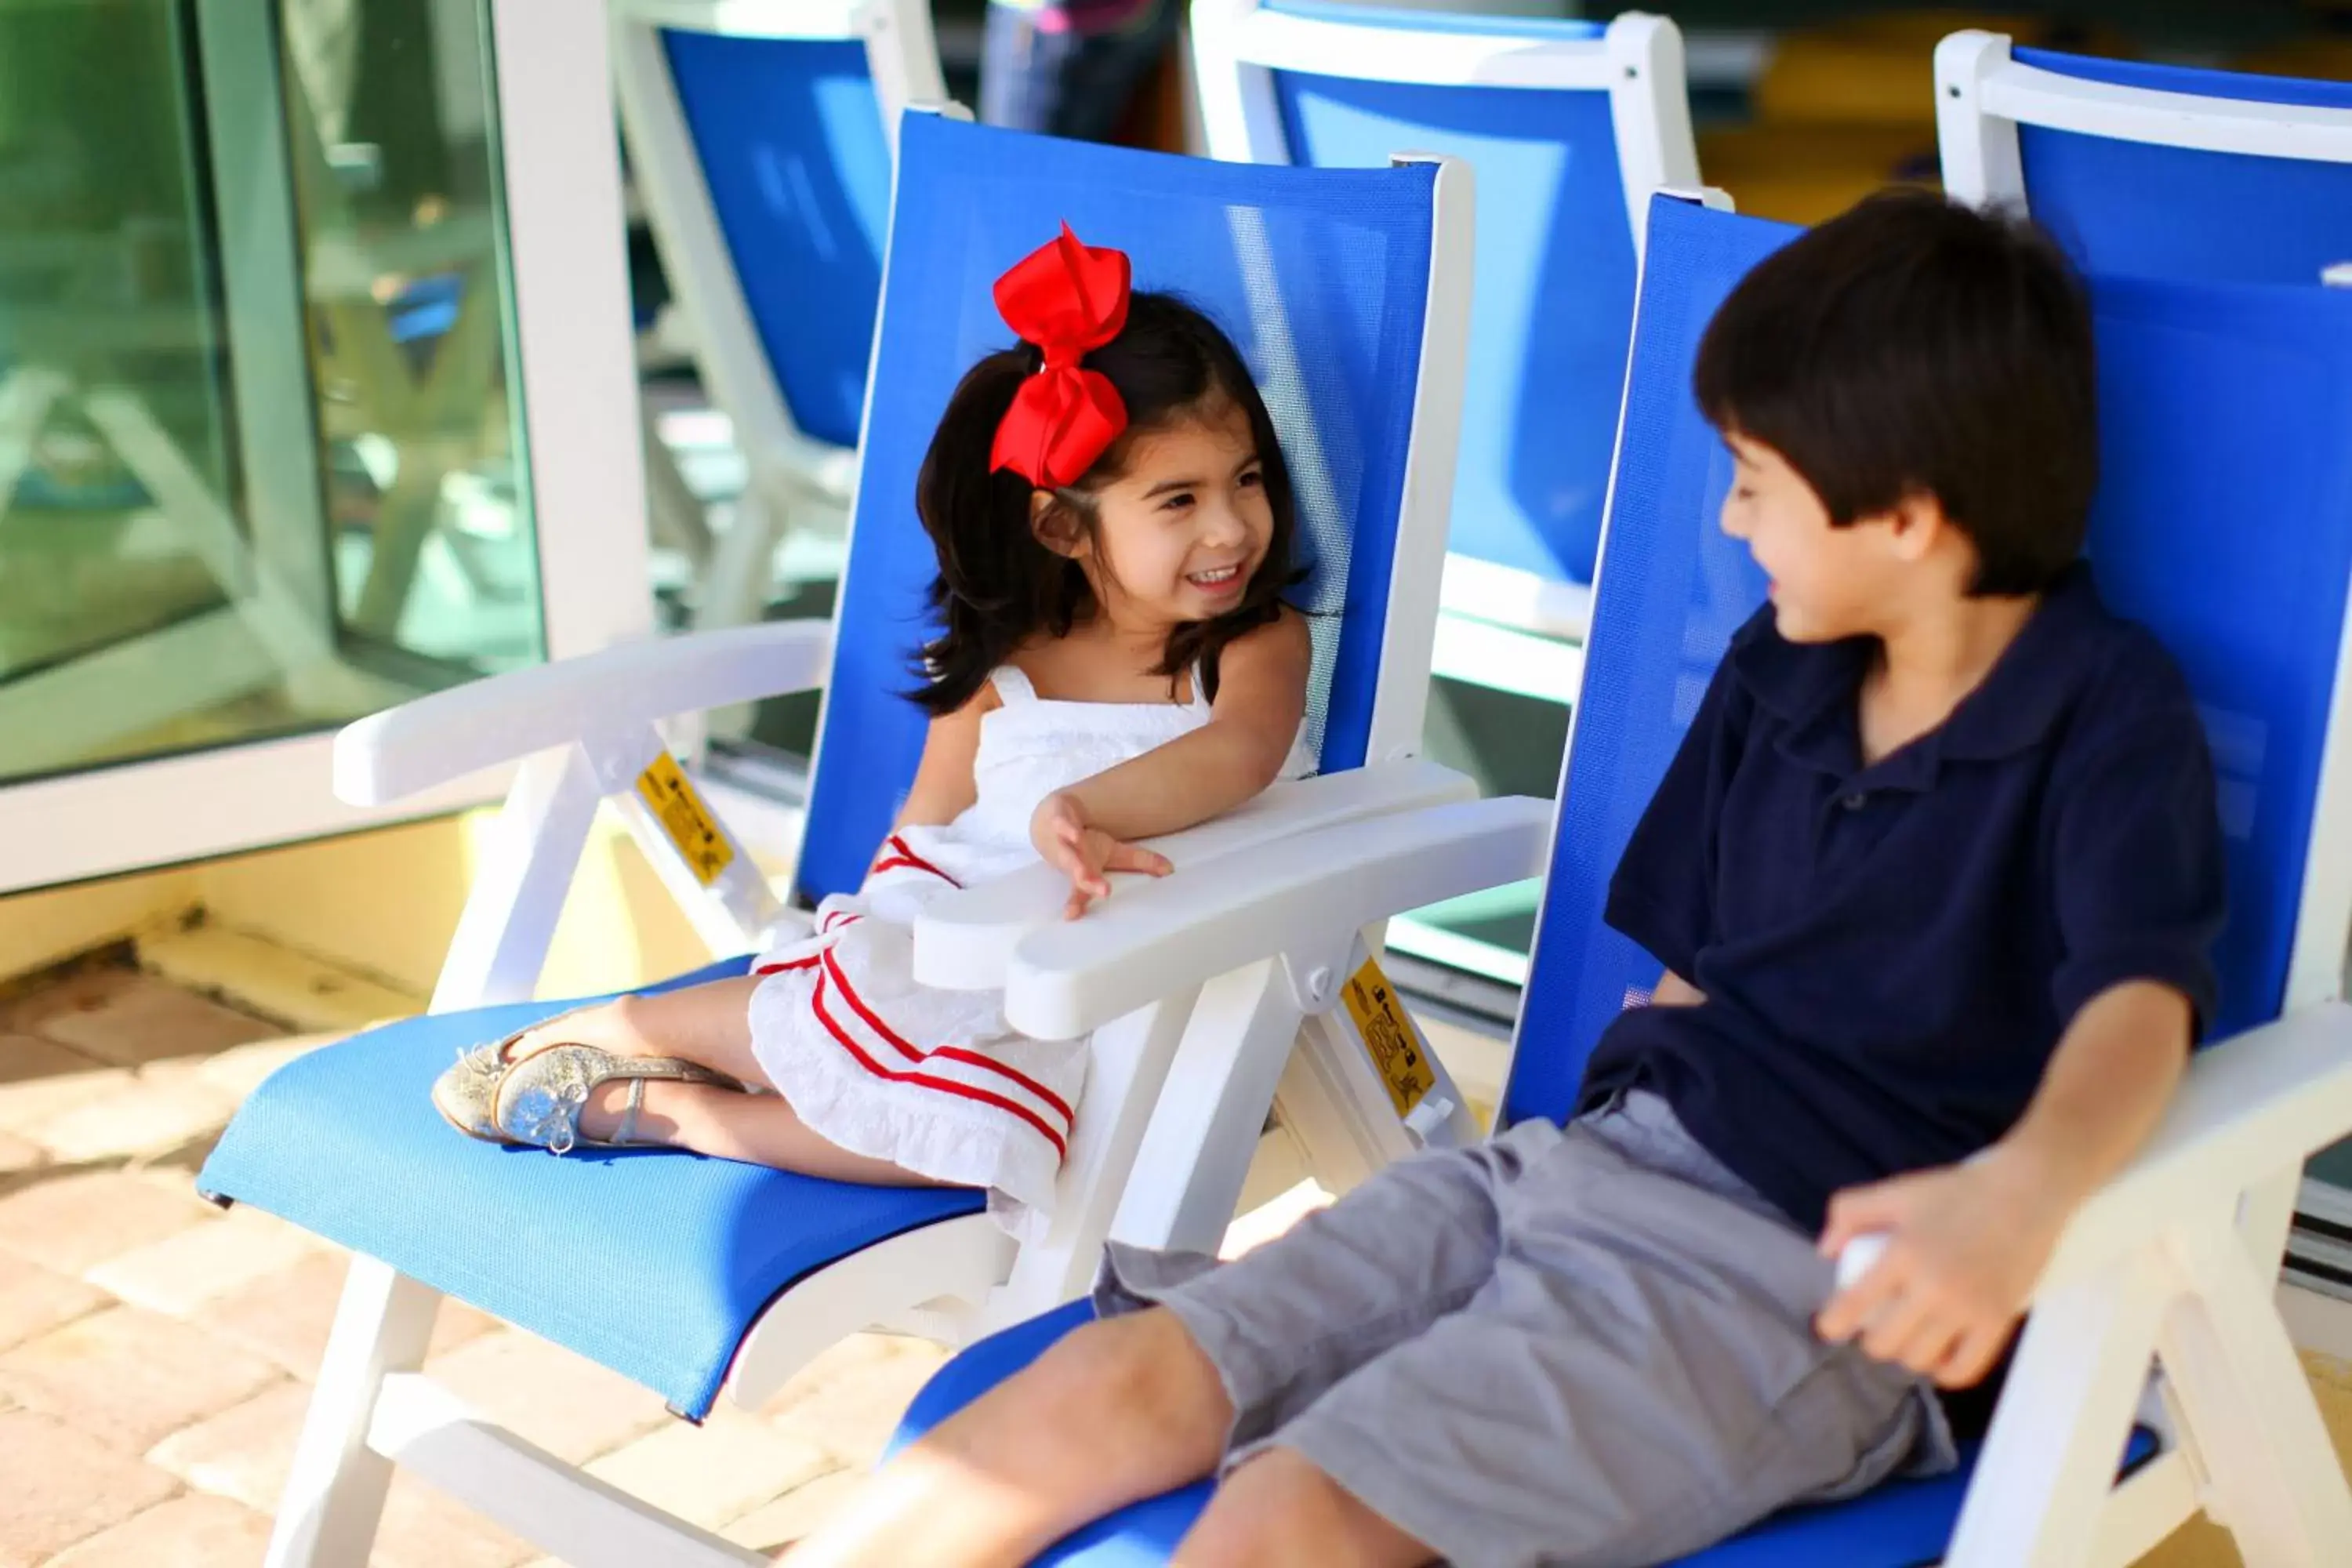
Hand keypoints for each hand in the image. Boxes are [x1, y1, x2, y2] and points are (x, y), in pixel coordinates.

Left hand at [1031, 791, 1171, 918]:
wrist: (1049, 821)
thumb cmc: (1083, 843)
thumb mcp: (1114, 853)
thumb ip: (1141, 862)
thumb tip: (1170, 869)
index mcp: (1084, 872)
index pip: (1081, 891)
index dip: (1077, 903)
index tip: (1072, 915)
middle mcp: (1071, 861)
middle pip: (1079, 874)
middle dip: (1088, 884)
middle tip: (1102, 892)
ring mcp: (1062, 842)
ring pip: (1068, 854)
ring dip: (1075, 863)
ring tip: (1083, 873)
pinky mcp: (1059, 822)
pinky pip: (1063, 825)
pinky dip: (1067, 829)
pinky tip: (1074, 834)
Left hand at [1814, 1146, 2075, 1388]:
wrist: (2025, 1194)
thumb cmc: (1957, 1192)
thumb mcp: (1896, 1191)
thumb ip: (1850, 1212)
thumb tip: (1826, 1252)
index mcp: (1902, 1254)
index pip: (1854, 1304)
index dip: (1833, 1324)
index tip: (1829, 1327)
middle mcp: (1932, 1287)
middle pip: (1884, 1343)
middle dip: (1872, 1340)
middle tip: (1878, 1327)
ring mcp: (1967, 1309)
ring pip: (1920, 1360)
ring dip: (1907, 1354)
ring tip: (1909, 1338)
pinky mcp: (1998, 1323)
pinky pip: (1964, 1370)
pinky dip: (1945, 1372)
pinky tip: (1940, 1356)